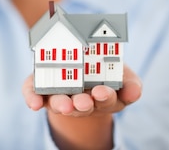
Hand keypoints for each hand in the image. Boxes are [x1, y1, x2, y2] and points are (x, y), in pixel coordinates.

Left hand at [22, 65, 141, 149]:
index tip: (103, 91)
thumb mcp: (121, 74)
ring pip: (60, 104)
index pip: (108, 101)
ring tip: (65, 105)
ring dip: (62, 106)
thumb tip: (135, 92)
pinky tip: (34, 104)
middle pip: (83, 107)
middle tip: (84, 101)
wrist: (76, 61)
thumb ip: (130, 84)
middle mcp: (81, 101)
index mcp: (103, 97)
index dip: (106, 97)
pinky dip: (33, 99)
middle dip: (83, 105)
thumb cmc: (102, 71)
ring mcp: (61, 97)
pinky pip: (35, 95)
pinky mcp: (41, 90)